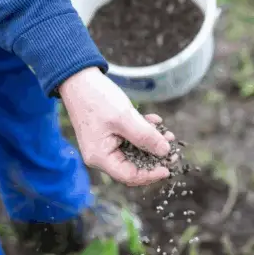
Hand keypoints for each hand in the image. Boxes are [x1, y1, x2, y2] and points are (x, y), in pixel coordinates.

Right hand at [58, 67, 173, 185]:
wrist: (79, 78)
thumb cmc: (97, 98)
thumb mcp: (124, 118)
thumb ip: (145, 136)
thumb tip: (165, 151)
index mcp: (100, 157)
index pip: (129, 176)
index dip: (150, 175)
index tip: (168, 168)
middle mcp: (102, 155)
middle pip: (133, 165)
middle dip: (154, 156)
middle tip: (173, 148)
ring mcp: (106, 144)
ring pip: (135, 151)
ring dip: (152, 142)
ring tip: (167, 133)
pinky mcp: (111, 133)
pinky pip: (131, 138)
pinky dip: (143, 130)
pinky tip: (154, 119)